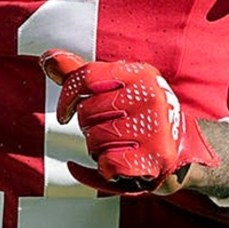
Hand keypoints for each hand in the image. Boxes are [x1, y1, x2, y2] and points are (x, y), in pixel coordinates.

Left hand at [40, 50, 217, 194]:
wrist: (182, 152)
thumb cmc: (139, 118)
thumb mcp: (114, 91)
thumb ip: (80, 76)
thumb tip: (46, 58)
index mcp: (140, 73)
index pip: (86, 77)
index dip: (67, 97)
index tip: (64, 114)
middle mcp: (151, 95)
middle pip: (87, 112)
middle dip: (89, 128)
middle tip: (111, 132)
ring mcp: (157, 125)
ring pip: (94, 139)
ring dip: (98, 150)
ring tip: (121, 147)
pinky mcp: (157, 156)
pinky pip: (107, 162)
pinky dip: (107, 169)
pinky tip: (123, 165)